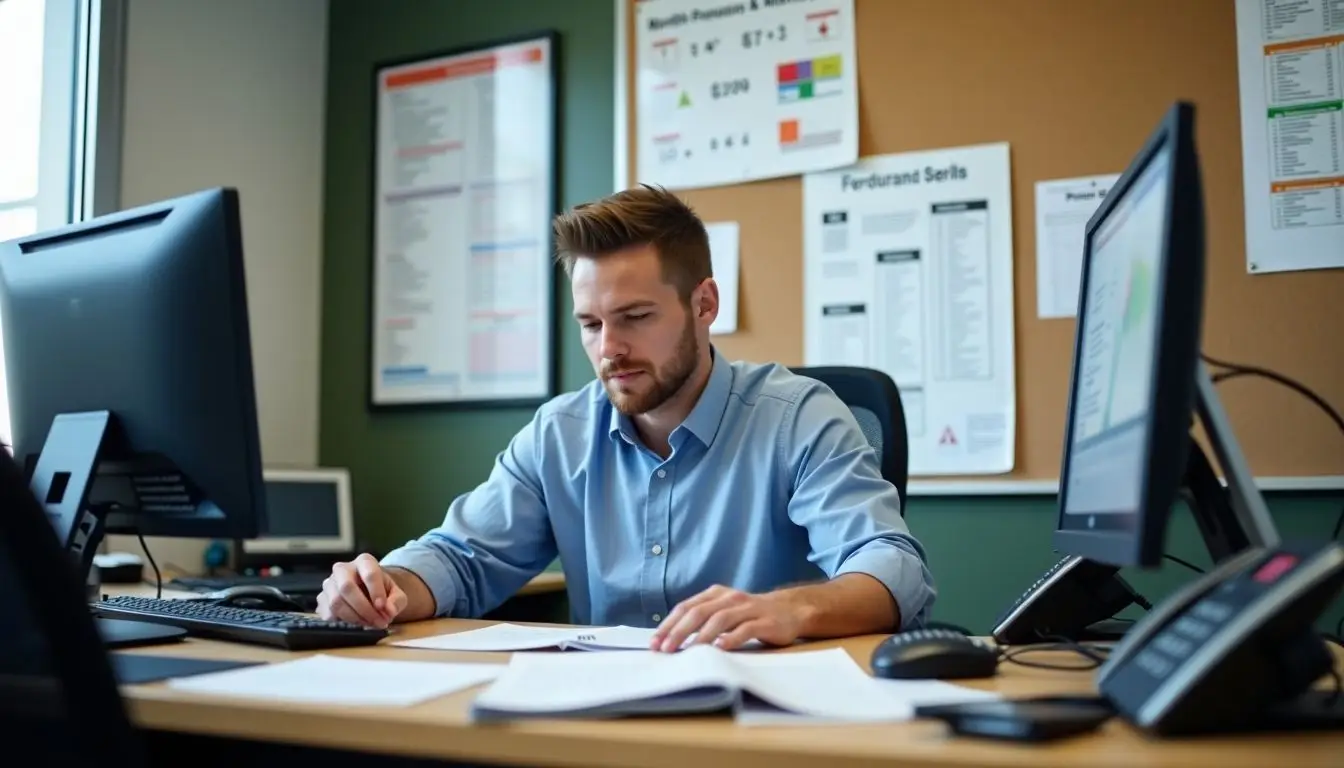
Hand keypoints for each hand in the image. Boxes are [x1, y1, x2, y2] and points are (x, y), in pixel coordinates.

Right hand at [316, 553, 407, 627]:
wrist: (368, 592)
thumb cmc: (382, 591)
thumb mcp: (396, 593)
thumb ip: (397, 601)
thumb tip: (389, 611)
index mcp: (364, 561)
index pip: (369, 574)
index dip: (376, 592)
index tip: (384, 608)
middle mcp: (343, 569)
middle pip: (346, 587)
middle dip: (364, 609)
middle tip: (378, 622)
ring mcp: (329, 583)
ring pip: (336, 602)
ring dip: (355, 618)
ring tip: (370, 624)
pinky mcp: (322, 599)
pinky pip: (327, 613)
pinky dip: (344, 622)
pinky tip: (357, 623)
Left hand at [650, 585, 803, 652]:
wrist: (790, 611)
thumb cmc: (750, 616)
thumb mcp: (724, 612)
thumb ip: (702, 620)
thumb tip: (670, 640)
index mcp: (716, 594)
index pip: (686, 607)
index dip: (669, 624)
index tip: (655, 643)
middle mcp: (730, 598)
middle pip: (699, 613)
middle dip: (679, 631)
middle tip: (665, 649)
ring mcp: (749, 608)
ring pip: (720, 619)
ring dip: (701, 637)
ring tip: (688, 651)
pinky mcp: (765, 622)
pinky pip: (746, 629)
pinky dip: (732, 638)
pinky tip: (720, 648)